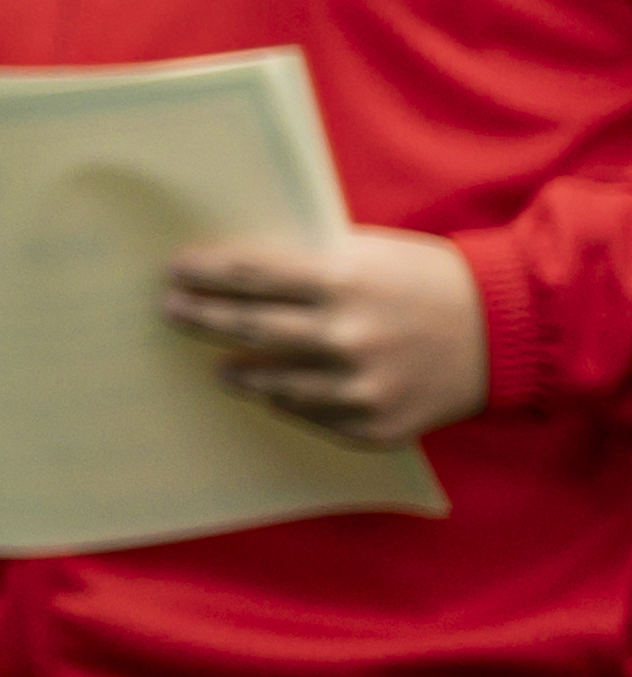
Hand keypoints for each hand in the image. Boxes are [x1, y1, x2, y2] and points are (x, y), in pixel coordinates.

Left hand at [164, 229, 488, 446]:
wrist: (503, 333)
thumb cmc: (425, 279)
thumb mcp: (366, 252)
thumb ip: (307, 264)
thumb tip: (235, 269)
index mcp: (340, 280)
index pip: (248, 275)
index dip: (204, 273)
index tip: (175, 271)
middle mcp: (345, 335)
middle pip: (247, 326)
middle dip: (200, 318)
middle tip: (172, 311)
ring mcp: (360, 385)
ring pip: (271, 382)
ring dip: (238, 370)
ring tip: (220, 365)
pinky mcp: (376, 424)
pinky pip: (311, 414)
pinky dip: (288, 402)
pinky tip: (272, 392)